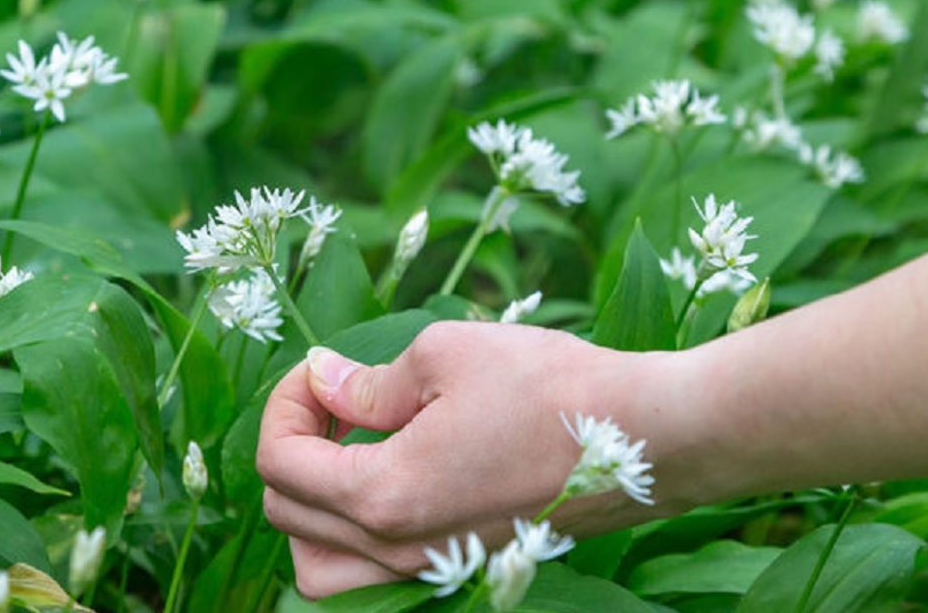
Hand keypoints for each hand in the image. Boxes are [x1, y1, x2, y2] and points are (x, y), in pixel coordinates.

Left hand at [256, 321, 670, 598]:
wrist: (648, 440)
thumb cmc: (550, 387)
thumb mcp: (445, 356)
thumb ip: (367, 381)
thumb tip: (321, 379)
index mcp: (384, 495)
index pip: (279, 463)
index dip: (285, 403)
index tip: (321, 368)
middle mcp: (398, 549)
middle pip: (287, 515)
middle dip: (294, 445)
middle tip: (333, 397)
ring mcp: (431, 569)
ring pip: (321, 565)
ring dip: (313, 505)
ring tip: (351, 448)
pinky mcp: (460, 569)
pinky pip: (372, 571)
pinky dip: (355, 530)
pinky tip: (396, 471)